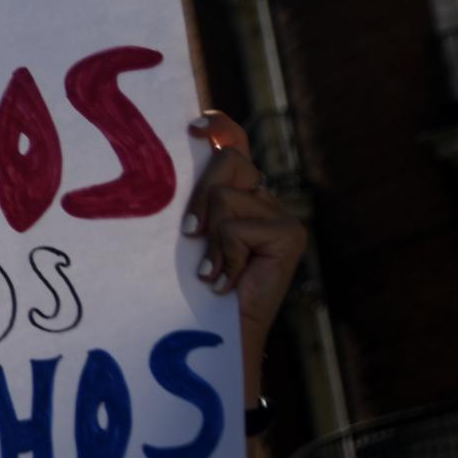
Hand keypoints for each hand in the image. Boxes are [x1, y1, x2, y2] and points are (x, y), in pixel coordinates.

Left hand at [180, 113, 305, 403]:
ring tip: (212, 269)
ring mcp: (282, 216)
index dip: (221, 126)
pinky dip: (223, 256)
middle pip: (229, 161)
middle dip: (200, 195)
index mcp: (240, 194)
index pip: (235, 144)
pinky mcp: (289, 235)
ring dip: (210, 236)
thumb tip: (167, 165)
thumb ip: (191, 201)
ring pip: (226, 197)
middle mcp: (265, 199)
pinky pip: (235, 227)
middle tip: (188, 234)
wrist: (216, 333)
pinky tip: (225, 280)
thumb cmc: (192, 286)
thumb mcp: (188, 234)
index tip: (194, 125)